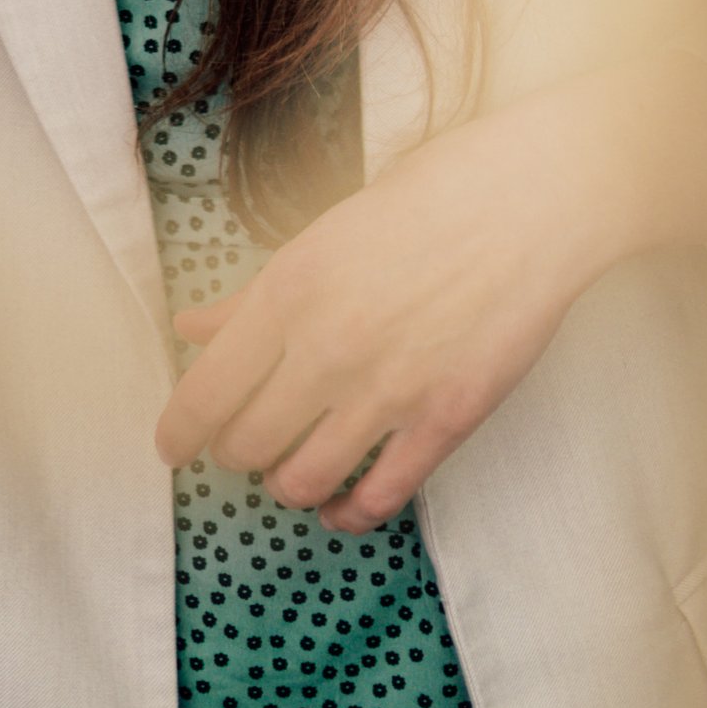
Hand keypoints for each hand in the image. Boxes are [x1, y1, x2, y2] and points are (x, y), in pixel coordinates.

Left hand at [153, 61, 706, 532]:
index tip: (174, 444)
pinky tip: (343, 500)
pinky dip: (348, 511)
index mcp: (290, 289)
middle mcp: (328, 347)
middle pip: (245, 446)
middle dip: (236, 452)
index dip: (178, 433)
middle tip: (245, 439)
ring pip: (299, 481)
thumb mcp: (325, 230)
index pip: (205, 393)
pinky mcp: (445, 420)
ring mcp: (389, 390)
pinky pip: (377, 498)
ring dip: (287, 482)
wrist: (532, 199)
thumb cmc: (430, 196)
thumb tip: (192, 326)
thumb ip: (253, 293)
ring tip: (295, 461)